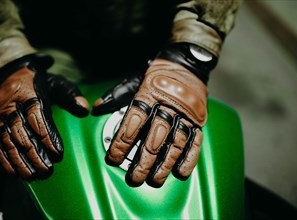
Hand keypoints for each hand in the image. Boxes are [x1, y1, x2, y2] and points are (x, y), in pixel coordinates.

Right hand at [0, 54, 88, 179]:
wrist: (10, 75)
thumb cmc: (37, 82)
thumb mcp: (56, 83)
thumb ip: (70, 95)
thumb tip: (84, 108)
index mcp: (29, 95)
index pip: (38, 118)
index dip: (48, 137)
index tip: (58, 153)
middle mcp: (12, 107)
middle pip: (23, 134)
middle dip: (35, 154)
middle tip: (47, 169)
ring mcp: (0, 117)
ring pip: (9, 142)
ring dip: (21, 161)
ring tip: (33, 175)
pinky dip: (6, 160)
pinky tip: (15, 172)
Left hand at [93, 58, 207, 187]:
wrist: (187, 65)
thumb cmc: (158, 75)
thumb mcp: (135, 80)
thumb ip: (116, 95)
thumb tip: (97, 108)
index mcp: (149, 94)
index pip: (134, 121)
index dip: (123, 141)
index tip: (113, 158)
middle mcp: (168, 106)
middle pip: (156, 137)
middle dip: (144, 160)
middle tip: (134, 177)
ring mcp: (185, 114)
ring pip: (176, 143)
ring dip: (165, 164)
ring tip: (155, 180)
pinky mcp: (198, 120)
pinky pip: (196, 141)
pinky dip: (189, 158)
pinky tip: (180, 172)